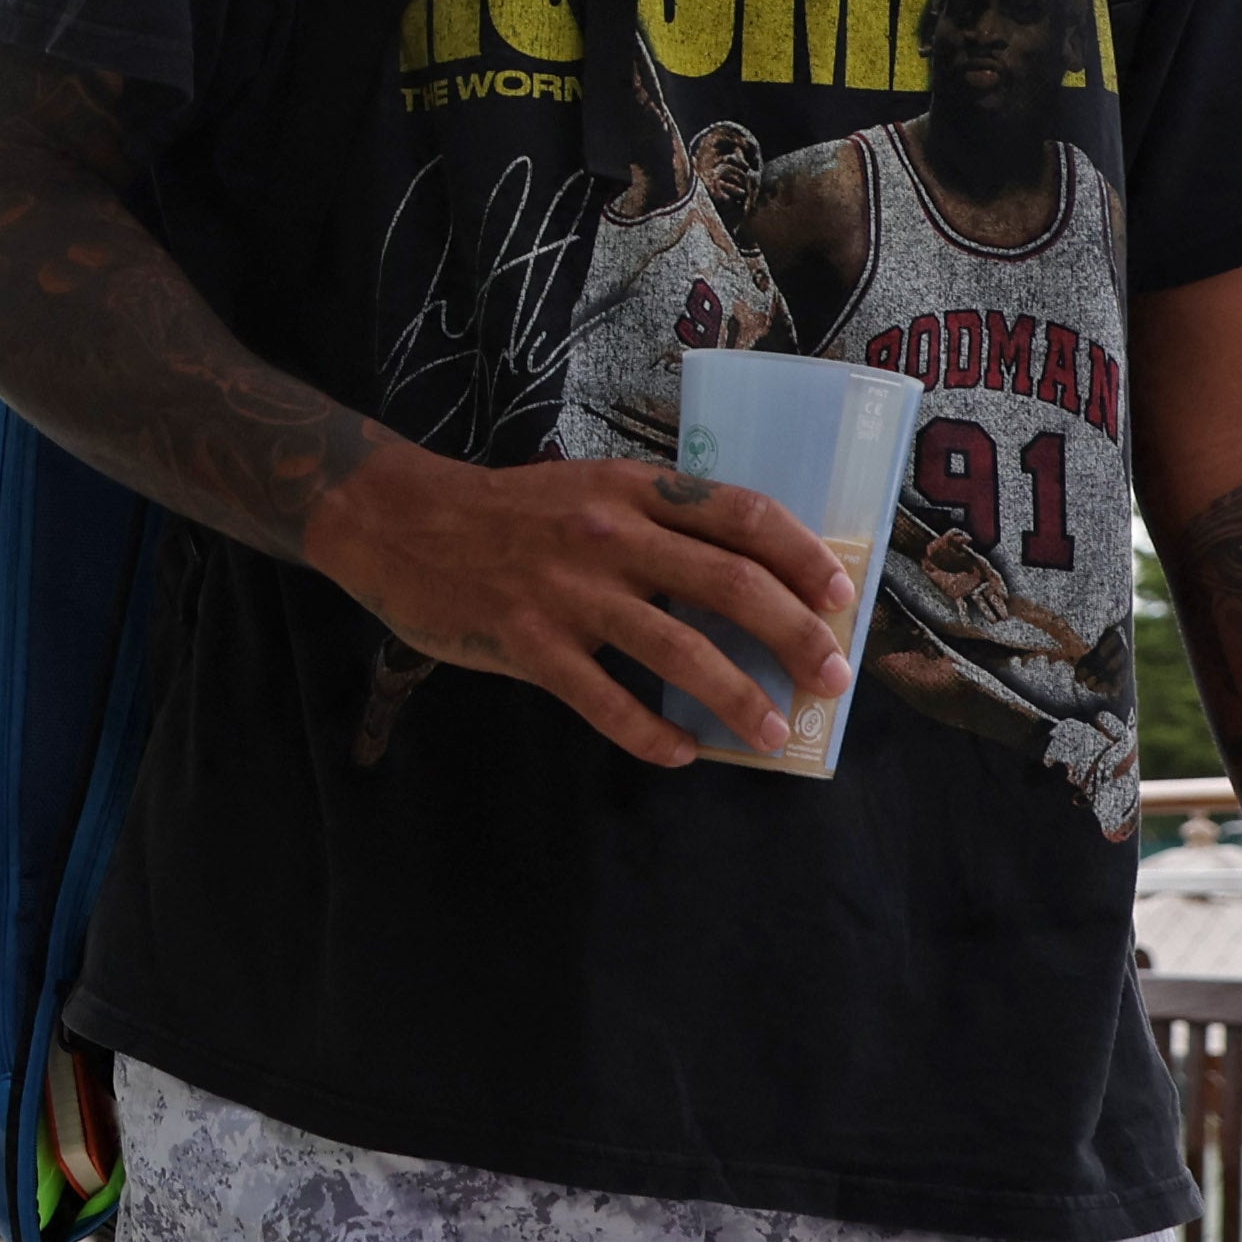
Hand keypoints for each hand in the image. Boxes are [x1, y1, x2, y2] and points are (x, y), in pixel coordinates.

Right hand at [307, 446, 853, 767]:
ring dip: (737, 697)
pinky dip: (650, 734)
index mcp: (632, 489)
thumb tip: (746, 582)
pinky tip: (680, 752)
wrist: (399, 521)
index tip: (842, 599)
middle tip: (831, 681)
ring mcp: (566, 591)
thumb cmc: (507, 513)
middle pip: (728, 585)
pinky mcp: (525, 641)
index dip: (803, 558)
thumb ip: (657, 523)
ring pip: (676, 649)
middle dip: (795, 637)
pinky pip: (603, 700)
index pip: (741, 516)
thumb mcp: (589, 490)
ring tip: (772, 734)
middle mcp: (608, 534)